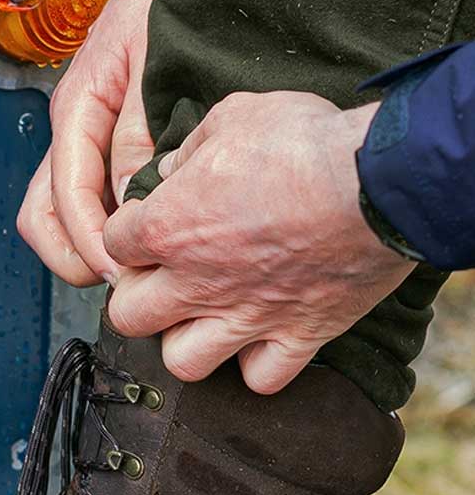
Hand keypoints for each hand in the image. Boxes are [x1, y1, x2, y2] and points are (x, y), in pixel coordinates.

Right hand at [17, 0, 182, 286]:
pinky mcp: (108, 138)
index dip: (91, 246)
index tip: (123, 273)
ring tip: (131, 268)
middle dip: (75, 258)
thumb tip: (131, 202)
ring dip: (85, 248)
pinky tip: (143, 236)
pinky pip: (91, 196)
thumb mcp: (156, 64)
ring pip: (59, 213)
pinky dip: (106, 226)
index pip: (64, 200)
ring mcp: (88, 135)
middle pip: (45, 218)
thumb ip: (139, 134)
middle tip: (122, 282)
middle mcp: (75, 128)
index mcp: (77, 109)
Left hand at [103, 91, 412, 393]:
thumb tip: (169, 169)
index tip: (148, 222)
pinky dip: (257, 366)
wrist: (380, 181)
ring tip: (201, 318)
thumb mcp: (233, 116)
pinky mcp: (297, 336)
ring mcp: (245, 317)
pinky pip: (260, 379)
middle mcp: (196, 282)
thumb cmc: (305, 142)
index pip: (113, 243)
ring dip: (184, 341)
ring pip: (181, 362)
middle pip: (128, 316)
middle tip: (161, 277)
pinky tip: (261, 341)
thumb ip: (190, 148)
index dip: (127, 232)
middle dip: (137, 296)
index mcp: (168, 227)